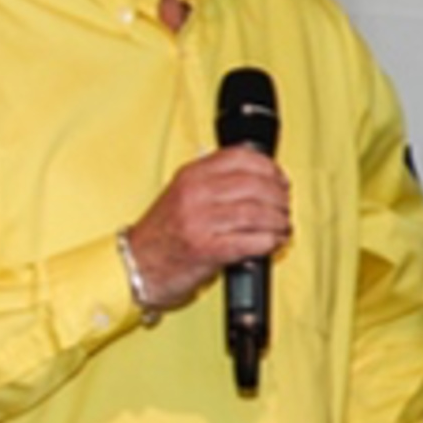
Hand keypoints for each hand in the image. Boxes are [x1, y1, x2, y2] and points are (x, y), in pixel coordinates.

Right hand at [123, 145, 290, 311]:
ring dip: (278, 221)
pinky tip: (273, 243)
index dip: (270, 168)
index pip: (241, 158)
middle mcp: (195, 194)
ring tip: (282, 228)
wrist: (138, 264)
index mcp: (192, 175)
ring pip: (257, 213)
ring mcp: (200, 221)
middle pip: (255, 185)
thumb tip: (262, 177)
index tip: (281, 181)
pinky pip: (251, 241)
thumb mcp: (184, 194)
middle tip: (284, 208)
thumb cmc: (166, 232)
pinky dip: (270, 242)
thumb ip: (216, 181)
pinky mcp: (207, 249)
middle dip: (279, 198)